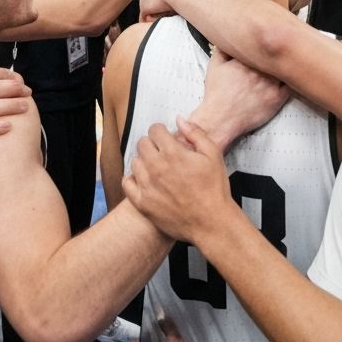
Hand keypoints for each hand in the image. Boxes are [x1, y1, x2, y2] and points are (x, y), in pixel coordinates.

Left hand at [123, 119, 235, 242]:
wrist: (211, 221)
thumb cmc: (214, 188)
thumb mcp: (213, 154)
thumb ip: (195, 133)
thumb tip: (179, 119)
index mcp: (174, 153)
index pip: (155, 130)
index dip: (161, 130)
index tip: (165, 136)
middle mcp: (157, 168)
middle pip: (142, 144)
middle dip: (152, 143)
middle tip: (162, 151)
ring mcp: (147, 186)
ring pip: (134, 162)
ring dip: (143, 160)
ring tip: (156, 166)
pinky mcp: (142, 203)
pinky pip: (127, 183)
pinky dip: (133, 178)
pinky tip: (144, 179)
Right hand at [192, 49, 289, 150]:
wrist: (220, 119)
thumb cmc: (217, 94)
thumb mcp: (215, 66)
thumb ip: (223, 49)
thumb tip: (229, 40)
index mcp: (247, 61)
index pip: (263, 46)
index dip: (267, 43)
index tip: (268, 42)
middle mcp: (260, 71)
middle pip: (276, 56)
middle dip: (279, 51)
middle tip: (282, 48)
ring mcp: (270, 85)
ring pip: (285, 68)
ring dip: (286, 64)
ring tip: (290, 60)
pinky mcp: (277, 98)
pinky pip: (290, 85)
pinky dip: (291, 79)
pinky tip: (290, 76)